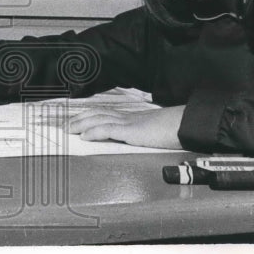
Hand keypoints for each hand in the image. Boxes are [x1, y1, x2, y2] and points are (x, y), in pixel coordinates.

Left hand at [68, 105, 184, 148]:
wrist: (188, 124)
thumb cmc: (176, 128)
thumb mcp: (156, 131)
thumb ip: (145, 134)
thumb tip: (141, 139)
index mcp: (133, 118)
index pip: (106, 113)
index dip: (90, 115)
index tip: (78, 120)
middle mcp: (128, 117)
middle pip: (98, 114)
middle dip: (80, 118)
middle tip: (66, 125)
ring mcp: (129, 123)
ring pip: (99, 119)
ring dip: (81, 124)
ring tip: (69, 129)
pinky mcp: (132, 131)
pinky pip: (109, 130)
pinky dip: (94, 132)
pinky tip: (85, 136)